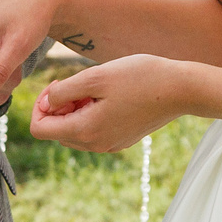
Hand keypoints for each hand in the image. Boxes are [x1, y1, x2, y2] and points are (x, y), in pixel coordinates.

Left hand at [28, 55, 192, 153]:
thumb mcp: (94, 76)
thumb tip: (47, 104)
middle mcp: (96, 145)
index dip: (40, 105)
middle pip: (56, 132)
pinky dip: (90, 115)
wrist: (182, 88)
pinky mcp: (122, 140)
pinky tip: (108, 96)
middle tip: (77, 84)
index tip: (58, 85)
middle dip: (58, 107)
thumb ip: (63, 92)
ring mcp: (110, 145)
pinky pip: (93, 132)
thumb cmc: (139, 77)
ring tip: (95, 88)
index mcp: (85, 131)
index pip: (39, 129)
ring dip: (74, 110)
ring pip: (74, 132)